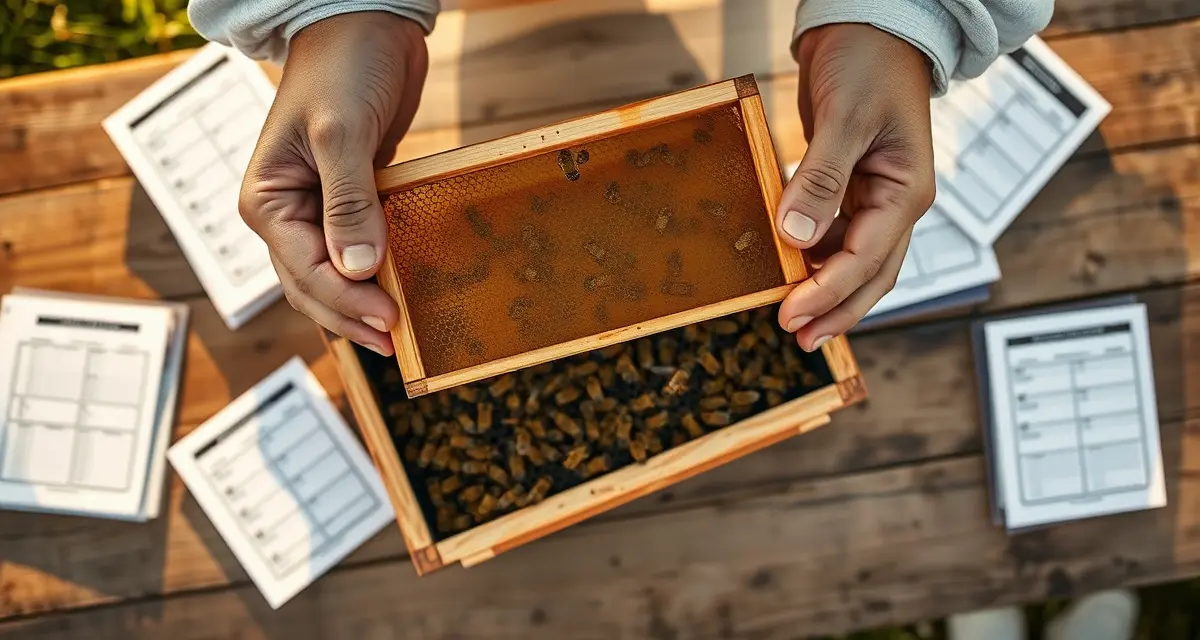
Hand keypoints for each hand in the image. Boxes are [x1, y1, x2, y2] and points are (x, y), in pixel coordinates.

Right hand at [239, 12, 427, 355]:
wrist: (365, 26)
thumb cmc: (343, 67)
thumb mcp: (341, 132)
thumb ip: (348, 201)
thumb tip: (357, 268)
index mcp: (266, 201)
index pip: (304, 271)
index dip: (346, 301)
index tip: (390, 321)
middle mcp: (287, 213)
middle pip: (314, 287)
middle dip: (352, 316)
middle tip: (396, 341)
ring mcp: (319, 210)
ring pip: (335, 277)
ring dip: (362, 304)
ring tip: (398, 331)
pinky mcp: (353, 201)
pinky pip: (361, 250)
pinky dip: (378, 273)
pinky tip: (404, 289)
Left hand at [775, 23, 934, 349]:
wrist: (868, 24)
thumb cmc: (871, 61)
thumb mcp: (845, 118)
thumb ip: (820, 179)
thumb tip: (796, 236)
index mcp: (906, 192)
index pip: (867, 259)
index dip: (827, 293)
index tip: (791, 316)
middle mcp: (894, 202)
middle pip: (868, 275)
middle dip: (835, 310)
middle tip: (797, 338)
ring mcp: (871, 197)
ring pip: (851, 260)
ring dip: (823, 289)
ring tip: (790, 316)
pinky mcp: (846, 187)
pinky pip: (832, 234)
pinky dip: (812, 256)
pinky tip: (788, 269)